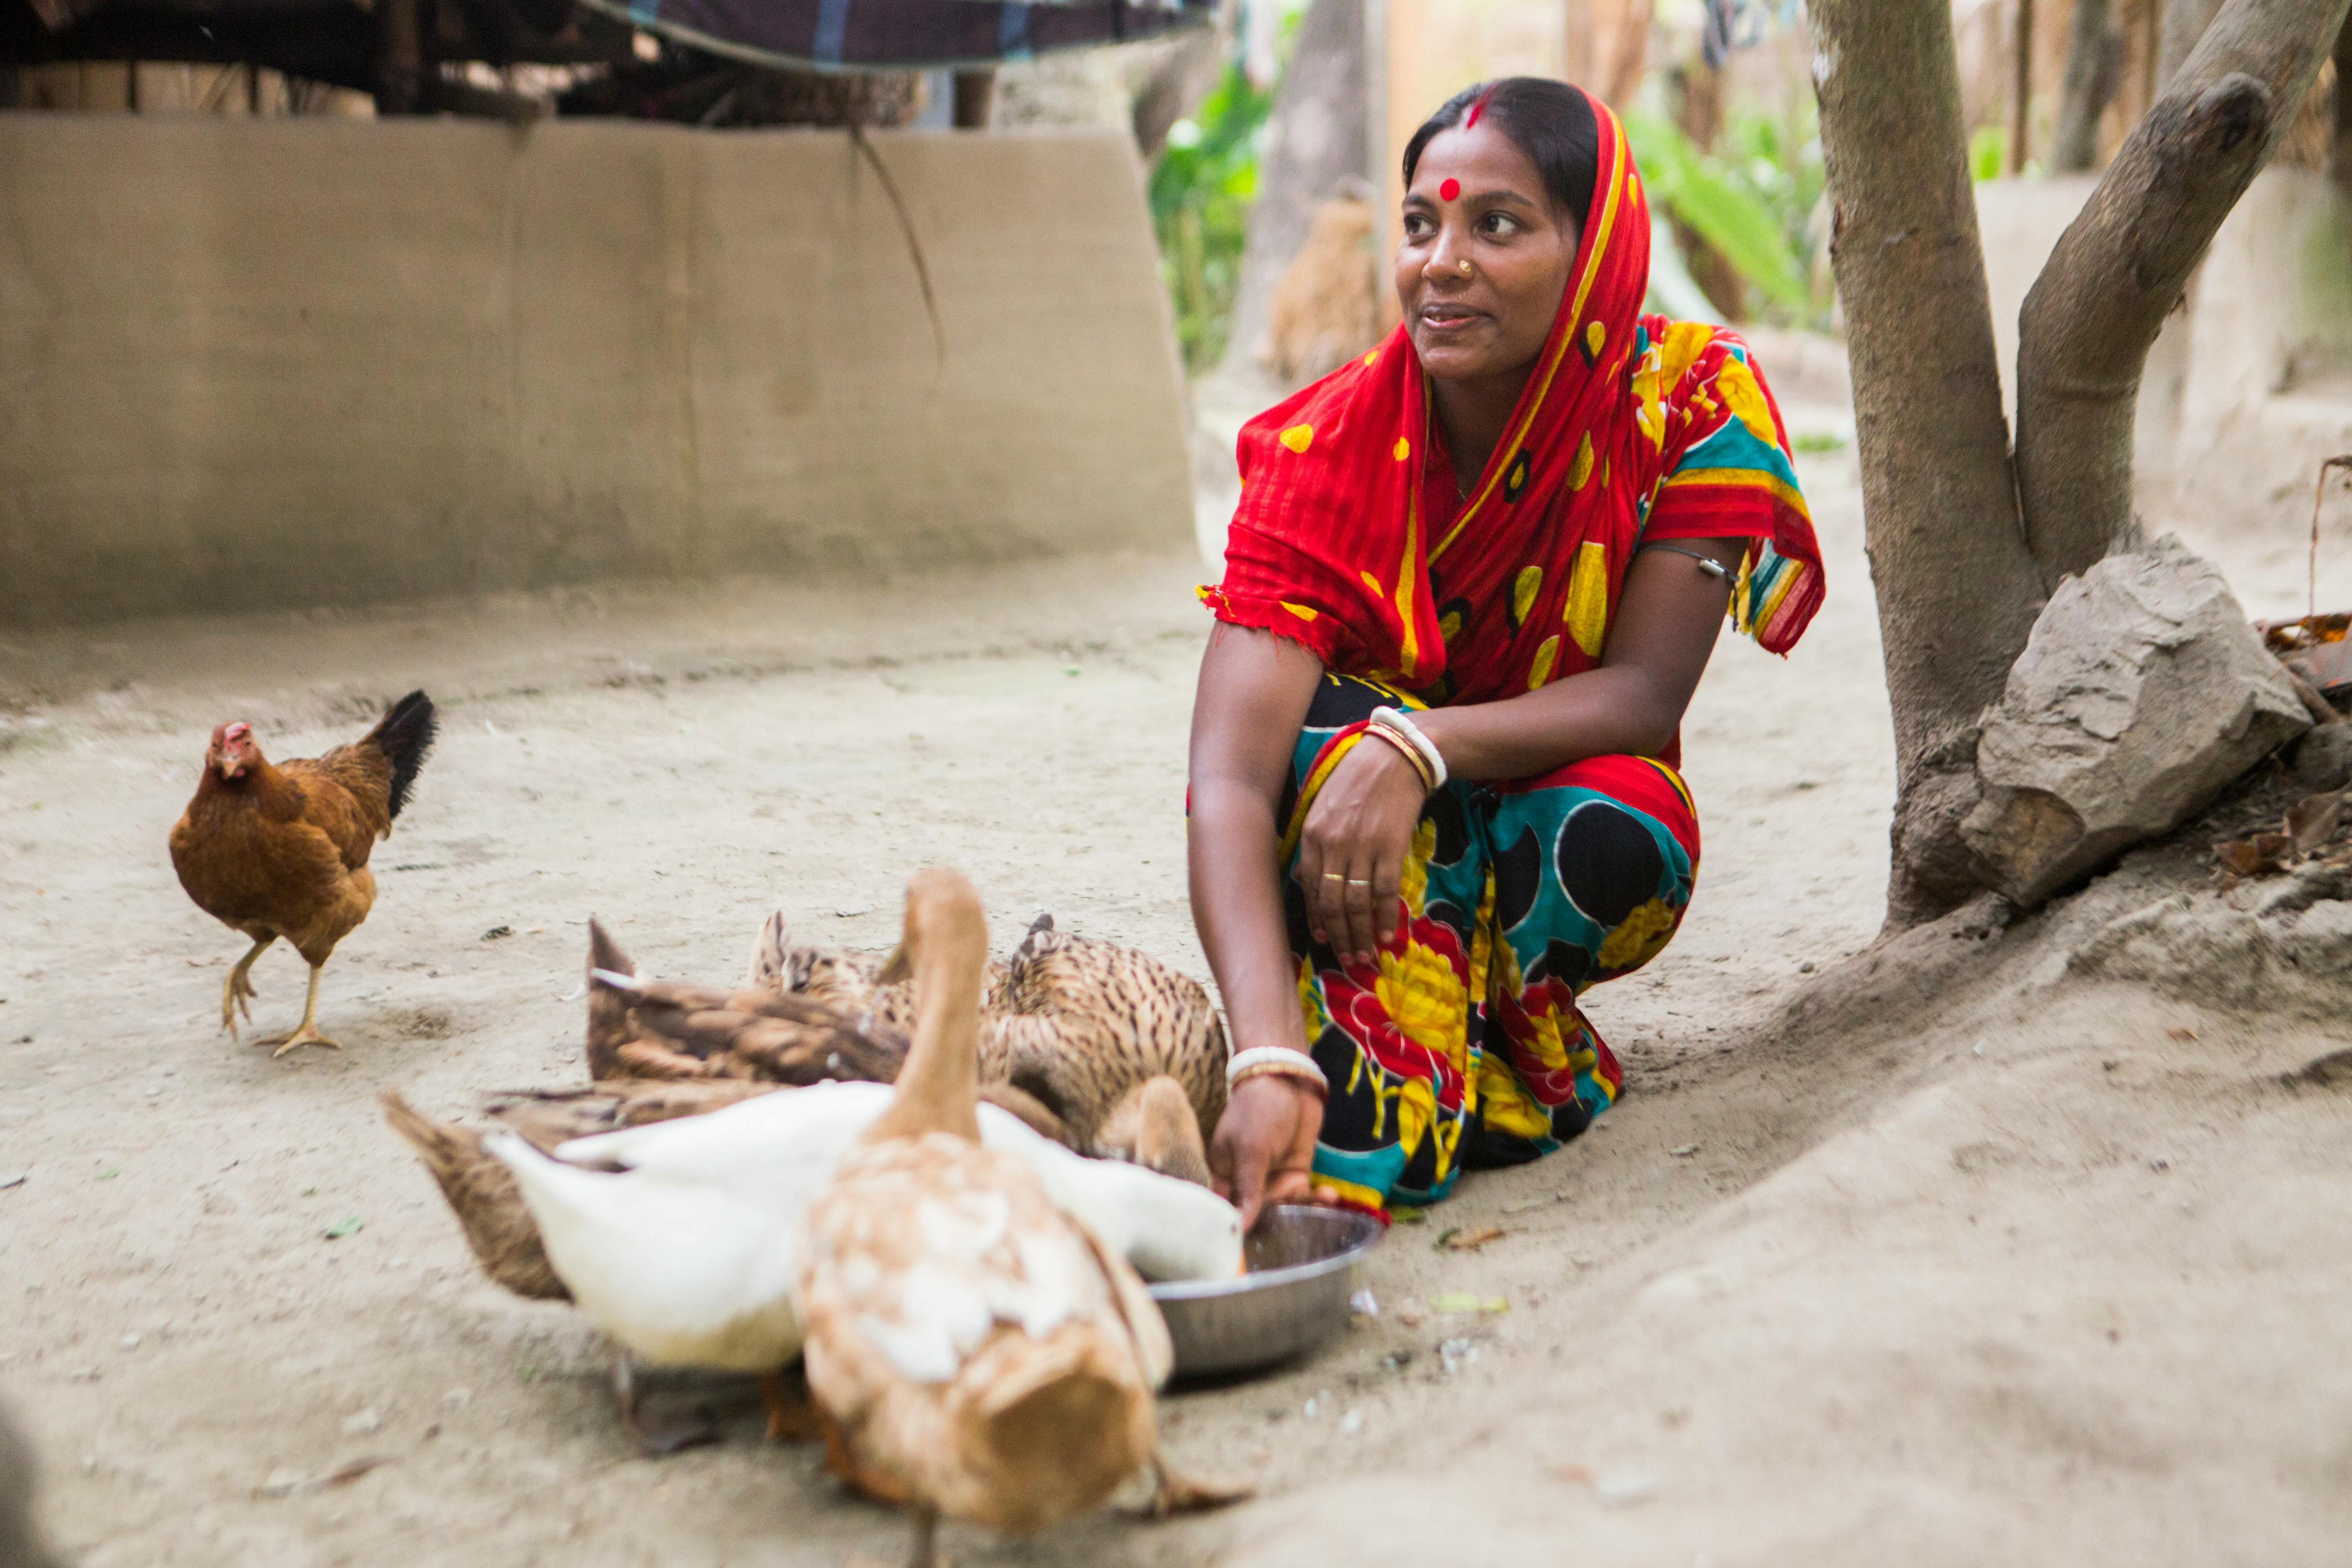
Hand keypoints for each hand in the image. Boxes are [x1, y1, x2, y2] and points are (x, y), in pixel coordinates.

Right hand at [1207, 1073, 1329, 1232]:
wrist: (1289, 1080)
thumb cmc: (1257, 1110)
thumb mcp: (1250, 1150)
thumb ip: (1248, 1189)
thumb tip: (1240, 1227)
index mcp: (1223, 1175)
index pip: (1225, 1211)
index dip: (1233, 1232)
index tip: (1246, 1254)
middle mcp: (1246, 1182)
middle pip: (1256, 1216)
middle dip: (1276, 1226)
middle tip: (1295, 1234)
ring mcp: (1272, 1179)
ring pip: (1284, 1209)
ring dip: (1303, 1210)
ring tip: (1320, 1200)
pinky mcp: (1295, 1174)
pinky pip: (1305, 1197)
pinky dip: (1318, 1199)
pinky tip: (1330, 1195)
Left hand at [1295, 734, 1427, 964]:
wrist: (1394, 757)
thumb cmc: (1355, 780)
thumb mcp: (1321, 806)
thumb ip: (1314, 843)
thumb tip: (1307, 878)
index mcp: (1312, 835)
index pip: (1309, 888)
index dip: (1316, 919)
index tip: (1322, 941)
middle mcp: (1333, 844)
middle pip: (1331, 902)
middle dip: (1338, 936)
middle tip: (1347, 958)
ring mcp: (1362, 847)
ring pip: (1357, 903)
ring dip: (1360, 934)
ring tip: (1364, 955)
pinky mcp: (1391, 847)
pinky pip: (1385, 892)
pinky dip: (1385, 917)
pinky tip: (1387, 935)